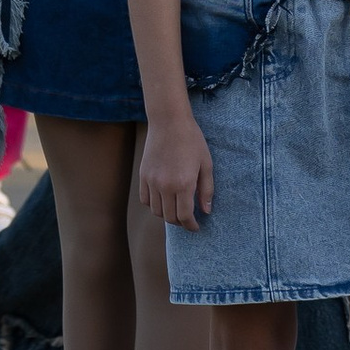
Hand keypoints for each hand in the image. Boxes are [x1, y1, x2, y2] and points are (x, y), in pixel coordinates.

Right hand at [139, 114, 212, 228]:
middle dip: (180, 222)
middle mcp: (165, 186)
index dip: (190, 225)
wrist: (169, 122)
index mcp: (183, 184)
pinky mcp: (143, 176)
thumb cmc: (192, 140)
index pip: (184, 216)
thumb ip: (207, 190)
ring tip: (176, 210)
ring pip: (156, 211)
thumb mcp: (206, 164)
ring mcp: (151, 182)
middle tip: (188, 219)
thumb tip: (206, 211)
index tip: (196, 227)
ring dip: (167, 215)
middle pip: (169, 217)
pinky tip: (163, 200)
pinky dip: (153, 205)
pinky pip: (145, 200)